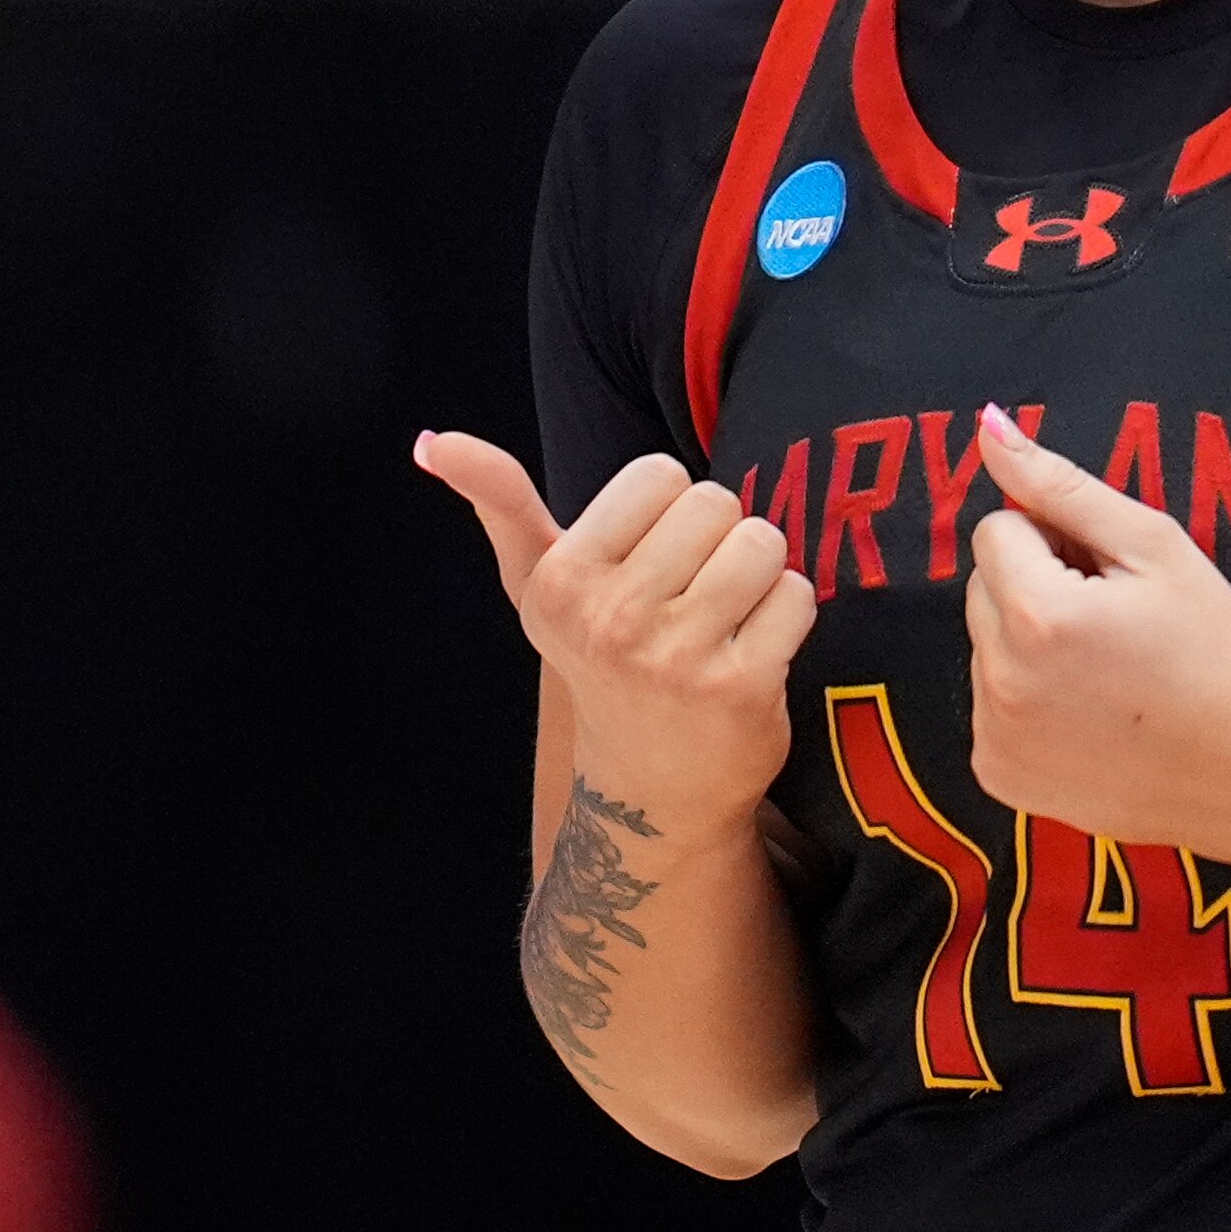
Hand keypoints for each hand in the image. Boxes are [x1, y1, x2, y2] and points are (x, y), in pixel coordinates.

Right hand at [419, 432, 816, 840]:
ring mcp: (675, 659)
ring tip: (724, 622)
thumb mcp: (541, 587)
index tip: (647, 567)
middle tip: (690, 601)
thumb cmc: (600, 661)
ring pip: (762, 542)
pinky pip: (796, 595)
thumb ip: (500, 502)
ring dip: (758, 577)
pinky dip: (787, 617)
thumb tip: (434, 439)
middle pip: (716, 503)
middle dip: (716, 541)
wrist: (650, 792)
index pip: (661, 474)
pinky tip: (753, 655)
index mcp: (560, 581)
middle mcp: (610, 620)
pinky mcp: (740, 690)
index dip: (667, 513)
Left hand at [965, 405, 1230, 856]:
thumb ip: (1061, 484)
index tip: (1109, 578)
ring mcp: (996, 736)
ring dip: (1029, 645)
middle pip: (984, 589)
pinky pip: (991, 708)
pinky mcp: (1000, 776)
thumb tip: (987, 425)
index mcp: (1037, 614)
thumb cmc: (1217, 649)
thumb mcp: (1154, 545)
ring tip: (1109, 671)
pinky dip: (1028, 702)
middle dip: (1036, 589)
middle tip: (1113, 622)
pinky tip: (1092, 715)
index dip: (1057, 542)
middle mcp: (1001, 680)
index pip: (999, 529)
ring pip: (986, 648)